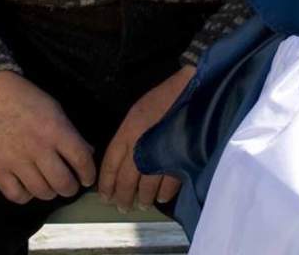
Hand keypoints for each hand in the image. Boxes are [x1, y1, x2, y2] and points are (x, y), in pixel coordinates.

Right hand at [0, 71, 96, 203]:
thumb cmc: (24, 97)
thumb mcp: (54, 108)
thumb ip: (71, 132)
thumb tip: (87, 153)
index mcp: (55, 129)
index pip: (81, 160)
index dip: (89, 174)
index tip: (87, 179)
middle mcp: (37, 148)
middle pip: (63, 183)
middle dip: (70, 188)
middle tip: (69, 186)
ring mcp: (15, 160)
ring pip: (42, 192)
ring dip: (50, 193)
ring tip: (49, 186)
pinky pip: (16, 195)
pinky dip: (26, 196)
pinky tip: (28, 187)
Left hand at [98, 65, 194, 211]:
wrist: (193, 91)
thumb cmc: (164, 97)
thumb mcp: (137, 112)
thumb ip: (128, 136)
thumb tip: (123, 159)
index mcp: (127, 133)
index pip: (110, 165)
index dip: (106, 183)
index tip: (105, 196)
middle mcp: (140, 148)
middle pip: (126, 180)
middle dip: (123, 196)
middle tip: (122, 206)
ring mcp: (160, 157)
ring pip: (146, 186)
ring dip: (143, 198)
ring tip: (141, 205)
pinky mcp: (179, 162)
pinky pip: (168, 184)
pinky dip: (163, 194)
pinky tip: (160, 198)